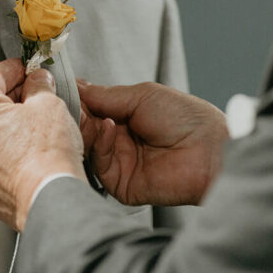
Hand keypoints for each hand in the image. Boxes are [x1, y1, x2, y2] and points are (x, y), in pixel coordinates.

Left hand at [0, 58, 85, 230]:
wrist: (50, 200)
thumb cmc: (48, 158)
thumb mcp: (50, 105)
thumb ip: (39, 85)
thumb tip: (37, 81)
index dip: (15, 69)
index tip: (27, 70)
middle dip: (10, 99)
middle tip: (35, 99)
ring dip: (4, 128)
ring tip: (32, 132)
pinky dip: (0, 155)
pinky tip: (23, 156)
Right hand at [79, 80, 227, 206]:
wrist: (210, 150)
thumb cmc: (186, 118)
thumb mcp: (142, 95)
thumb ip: (106, 95)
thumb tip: (76, 87)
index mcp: (126, 119)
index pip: (91, 111)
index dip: (78, 102)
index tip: (62, 90)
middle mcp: (120, 142)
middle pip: (85, 132)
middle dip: (77, 116)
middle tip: (70, 104)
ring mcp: (120, 164)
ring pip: (88, 150)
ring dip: (86, 130)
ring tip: (89, 115)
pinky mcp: (122, 186)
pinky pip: (100, 168)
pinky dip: (101, 146)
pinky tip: (109, 129)